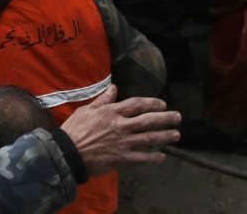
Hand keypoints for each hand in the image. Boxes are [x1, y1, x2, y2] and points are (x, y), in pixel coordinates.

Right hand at [60, 84, 180, 176]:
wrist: (68, 153)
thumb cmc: (75, 130)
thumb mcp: (87, 110)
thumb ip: (103, 100)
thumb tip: (114, 88)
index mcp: (112, 112)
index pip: (137, 104)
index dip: (152, 103)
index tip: (162, 104)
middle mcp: (121, 126)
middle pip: (148, 120)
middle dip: (165, 118)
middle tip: (178, 117)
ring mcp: (123, 143)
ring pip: (149, 138)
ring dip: (165, 136)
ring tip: (176, 135)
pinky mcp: (122, 158)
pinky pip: (142, 158)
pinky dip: (153, 158)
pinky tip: (162, 157)